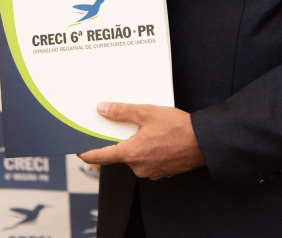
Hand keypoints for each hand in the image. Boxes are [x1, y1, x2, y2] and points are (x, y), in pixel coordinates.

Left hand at [78, 102, 205, 179]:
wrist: (203, 142)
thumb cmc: (178, 128)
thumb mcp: (147, 113)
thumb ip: (123, 112)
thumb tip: (103, 109)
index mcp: (131, 153)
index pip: (101, 156)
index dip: (88, 153)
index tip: (79, 151)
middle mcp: (139, 167)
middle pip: (121, 153)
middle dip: (122, 139)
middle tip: (128, 124)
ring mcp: (151, 172)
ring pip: (136, 156)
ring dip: (137, 144)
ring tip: (150, 128)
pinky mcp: (162, 172)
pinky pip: (148, 160)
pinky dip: (149, 149)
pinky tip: (158, 137)